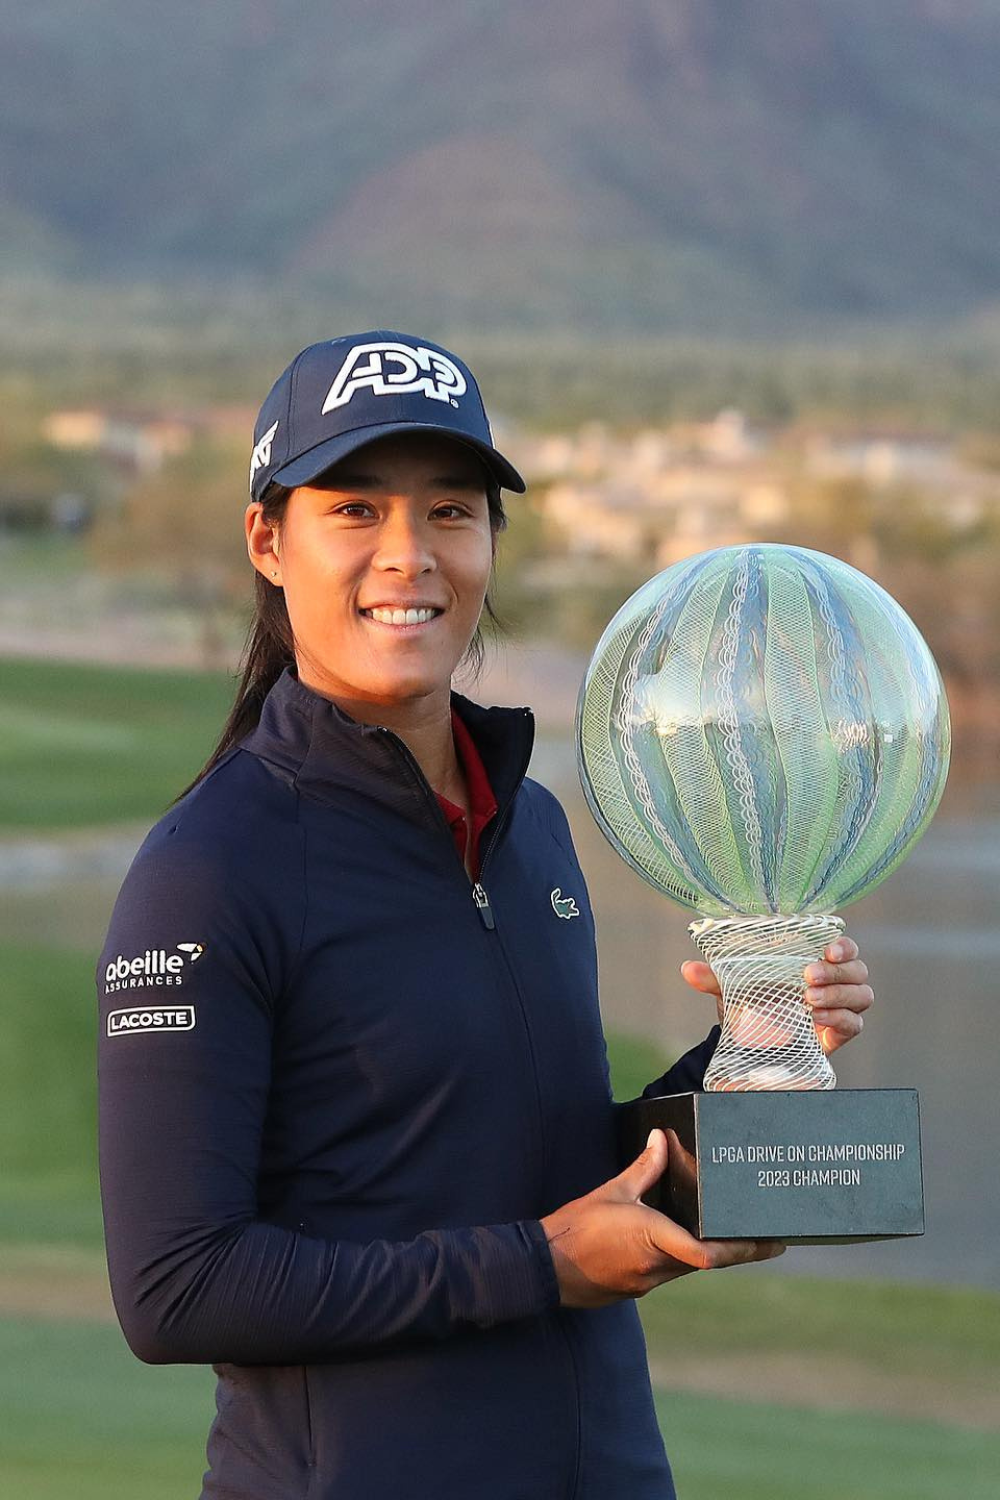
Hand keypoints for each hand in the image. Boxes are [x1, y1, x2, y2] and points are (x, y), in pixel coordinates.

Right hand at [539, 1129, 785, 1308]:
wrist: (544, 1268)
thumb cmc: (575, 1228)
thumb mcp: (612, 1191)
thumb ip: (643, 1168)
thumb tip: (661, 1139)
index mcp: (653, 1240)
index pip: (707, 1254)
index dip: (740, 1251)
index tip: (768, 1244)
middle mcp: (656, 1267)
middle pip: (709, 1262)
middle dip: (740, 1251)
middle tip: (770, 1241)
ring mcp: (646, 1282)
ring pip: (690, 1268)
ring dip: (714, 1255)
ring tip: (737, 1238)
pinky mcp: (635, 1288)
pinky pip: (669, 1271)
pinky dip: (685, 1258)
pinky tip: (685, 1244)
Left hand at [680, 933, 873, 1056]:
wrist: (748, 1045)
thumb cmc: (748, 1005)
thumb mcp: (730, 989)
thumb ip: (712, 979)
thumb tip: (687, 969)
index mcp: (813, 961)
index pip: (843, 947)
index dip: (843, 946)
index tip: (828, 949)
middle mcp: (831, 983)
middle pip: (858, 971)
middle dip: (836, 972)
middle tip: (807, 977)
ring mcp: (837, 1008)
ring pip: (862, 995)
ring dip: (839, 995)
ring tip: (809, 1001)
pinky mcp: (837, 1034)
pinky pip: (854, 1024)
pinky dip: (840, 1019)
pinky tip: (817, 1020)